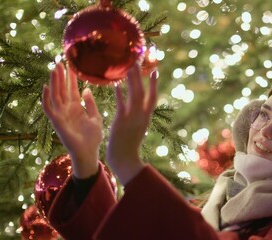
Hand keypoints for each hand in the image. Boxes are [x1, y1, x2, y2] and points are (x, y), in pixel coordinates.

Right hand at [42, 63, 102, 178]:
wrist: (89, 152)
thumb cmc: (93, 137)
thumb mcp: (95, 117)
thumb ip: (91, 104)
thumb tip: (87, 89)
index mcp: (77, 107)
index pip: (72, 89)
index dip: (71, 77)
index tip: (71, 64)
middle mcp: (67, 109)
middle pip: (62, 89)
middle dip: (61, 76)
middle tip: (59, 60)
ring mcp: (61, 115)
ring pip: (55, 95)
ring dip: (54, 82)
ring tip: (54, 68)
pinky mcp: (57, 122)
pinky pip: (49, 108)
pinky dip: (46, 98)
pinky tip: (46, 87)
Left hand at [106, 63, 157, 184]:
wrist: (125, 160)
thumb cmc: (128, 147)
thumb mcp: (136, 130)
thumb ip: (137, 119)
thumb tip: (137, 110)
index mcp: (146, 117)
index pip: (153, 97)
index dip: (154, 84)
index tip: (155, 71)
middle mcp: (142, 116)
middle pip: (144, 91)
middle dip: (142, 76)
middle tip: (139, 60)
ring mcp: (132, 118)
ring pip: (135, 95)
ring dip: (133, 80)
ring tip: (130, 66)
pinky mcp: (122, 121)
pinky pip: (121, 104)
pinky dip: (120, 94)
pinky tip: (116, 84)